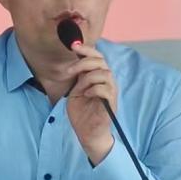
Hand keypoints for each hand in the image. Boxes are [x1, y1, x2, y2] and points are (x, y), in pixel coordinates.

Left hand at [63, 43, 116, 163]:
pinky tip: (85, 94)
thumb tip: (76, 60)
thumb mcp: (76, 90)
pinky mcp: (111, 103)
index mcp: (99, 77)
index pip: (97, 57)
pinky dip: (93, 89)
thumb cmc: (82, 113)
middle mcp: (107, 82)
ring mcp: (111, 92)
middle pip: (101, 62)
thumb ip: (79, 77)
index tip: (73, 46)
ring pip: (104, 73)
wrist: (88, 133)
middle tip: (70, 71)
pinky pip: (105, 89)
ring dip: (88, 77)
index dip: (87, 49)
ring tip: (79, 88)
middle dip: (84, 62)